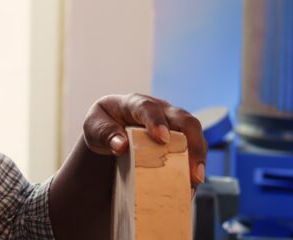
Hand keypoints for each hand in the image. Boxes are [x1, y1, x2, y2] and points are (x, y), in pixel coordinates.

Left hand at [82, 94, 207, 186]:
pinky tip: (188, 189)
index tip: (162, 138)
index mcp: (136, 103)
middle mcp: (161, 111)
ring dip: (198, 159)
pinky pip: (192, 153)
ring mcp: (173, 126)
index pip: (149, 107)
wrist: (109, 131)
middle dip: (193, 143)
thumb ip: (105, 133)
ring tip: (194, 182)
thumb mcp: (94, 127)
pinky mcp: (178, 142)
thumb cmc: (102, 125)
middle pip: (185, 120)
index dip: (156, 121)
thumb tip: (121, 146)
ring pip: (194, 137)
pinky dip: (192, 170)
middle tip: (192, 170)